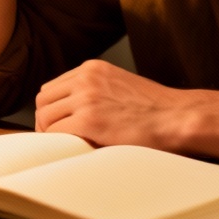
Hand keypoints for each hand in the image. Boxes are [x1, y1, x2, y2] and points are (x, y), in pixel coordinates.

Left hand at [34, 59, 186, 148]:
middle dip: (46, 121)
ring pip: (45, 117)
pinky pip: (55, 133)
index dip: (52, 110)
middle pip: (43, 100)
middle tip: (57, 140)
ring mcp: (85, 98)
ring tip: (66, 147)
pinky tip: (73, 151)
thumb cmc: (154, 108)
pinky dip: (58, 145)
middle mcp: (85, 78)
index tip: (58, 126)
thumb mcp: (119, 85)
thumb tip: (72, 111)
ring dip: (51, 134)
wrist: (176, 117)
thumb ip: (95, 90)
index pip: (52, 87)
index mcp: (92, 68)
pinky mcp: (88, 120)